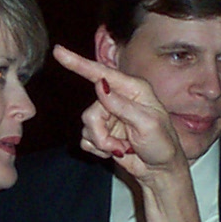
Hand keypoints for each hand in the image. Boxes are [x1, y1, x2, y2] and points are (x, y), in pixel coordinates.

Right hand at [52, 45, 183, 177]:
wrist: (160, 170)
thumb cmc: (162, 144)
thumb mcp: (147, 124)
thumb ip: (122, 105)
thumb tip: (100, 84)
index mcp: (133, 89)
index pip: (102, 73)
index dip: (78, 63)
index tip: (58, 52)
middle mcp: (118, 98)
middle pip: (91, 111)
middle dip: (101, 134)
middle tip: (118, 148)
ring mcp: (108, 116)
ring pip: (86, 126)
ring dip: (102, 143)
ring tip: (122, 149)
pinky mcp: (102, 132)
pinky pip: (85, 138)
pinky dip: (98, 149)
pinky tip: (115, 152)